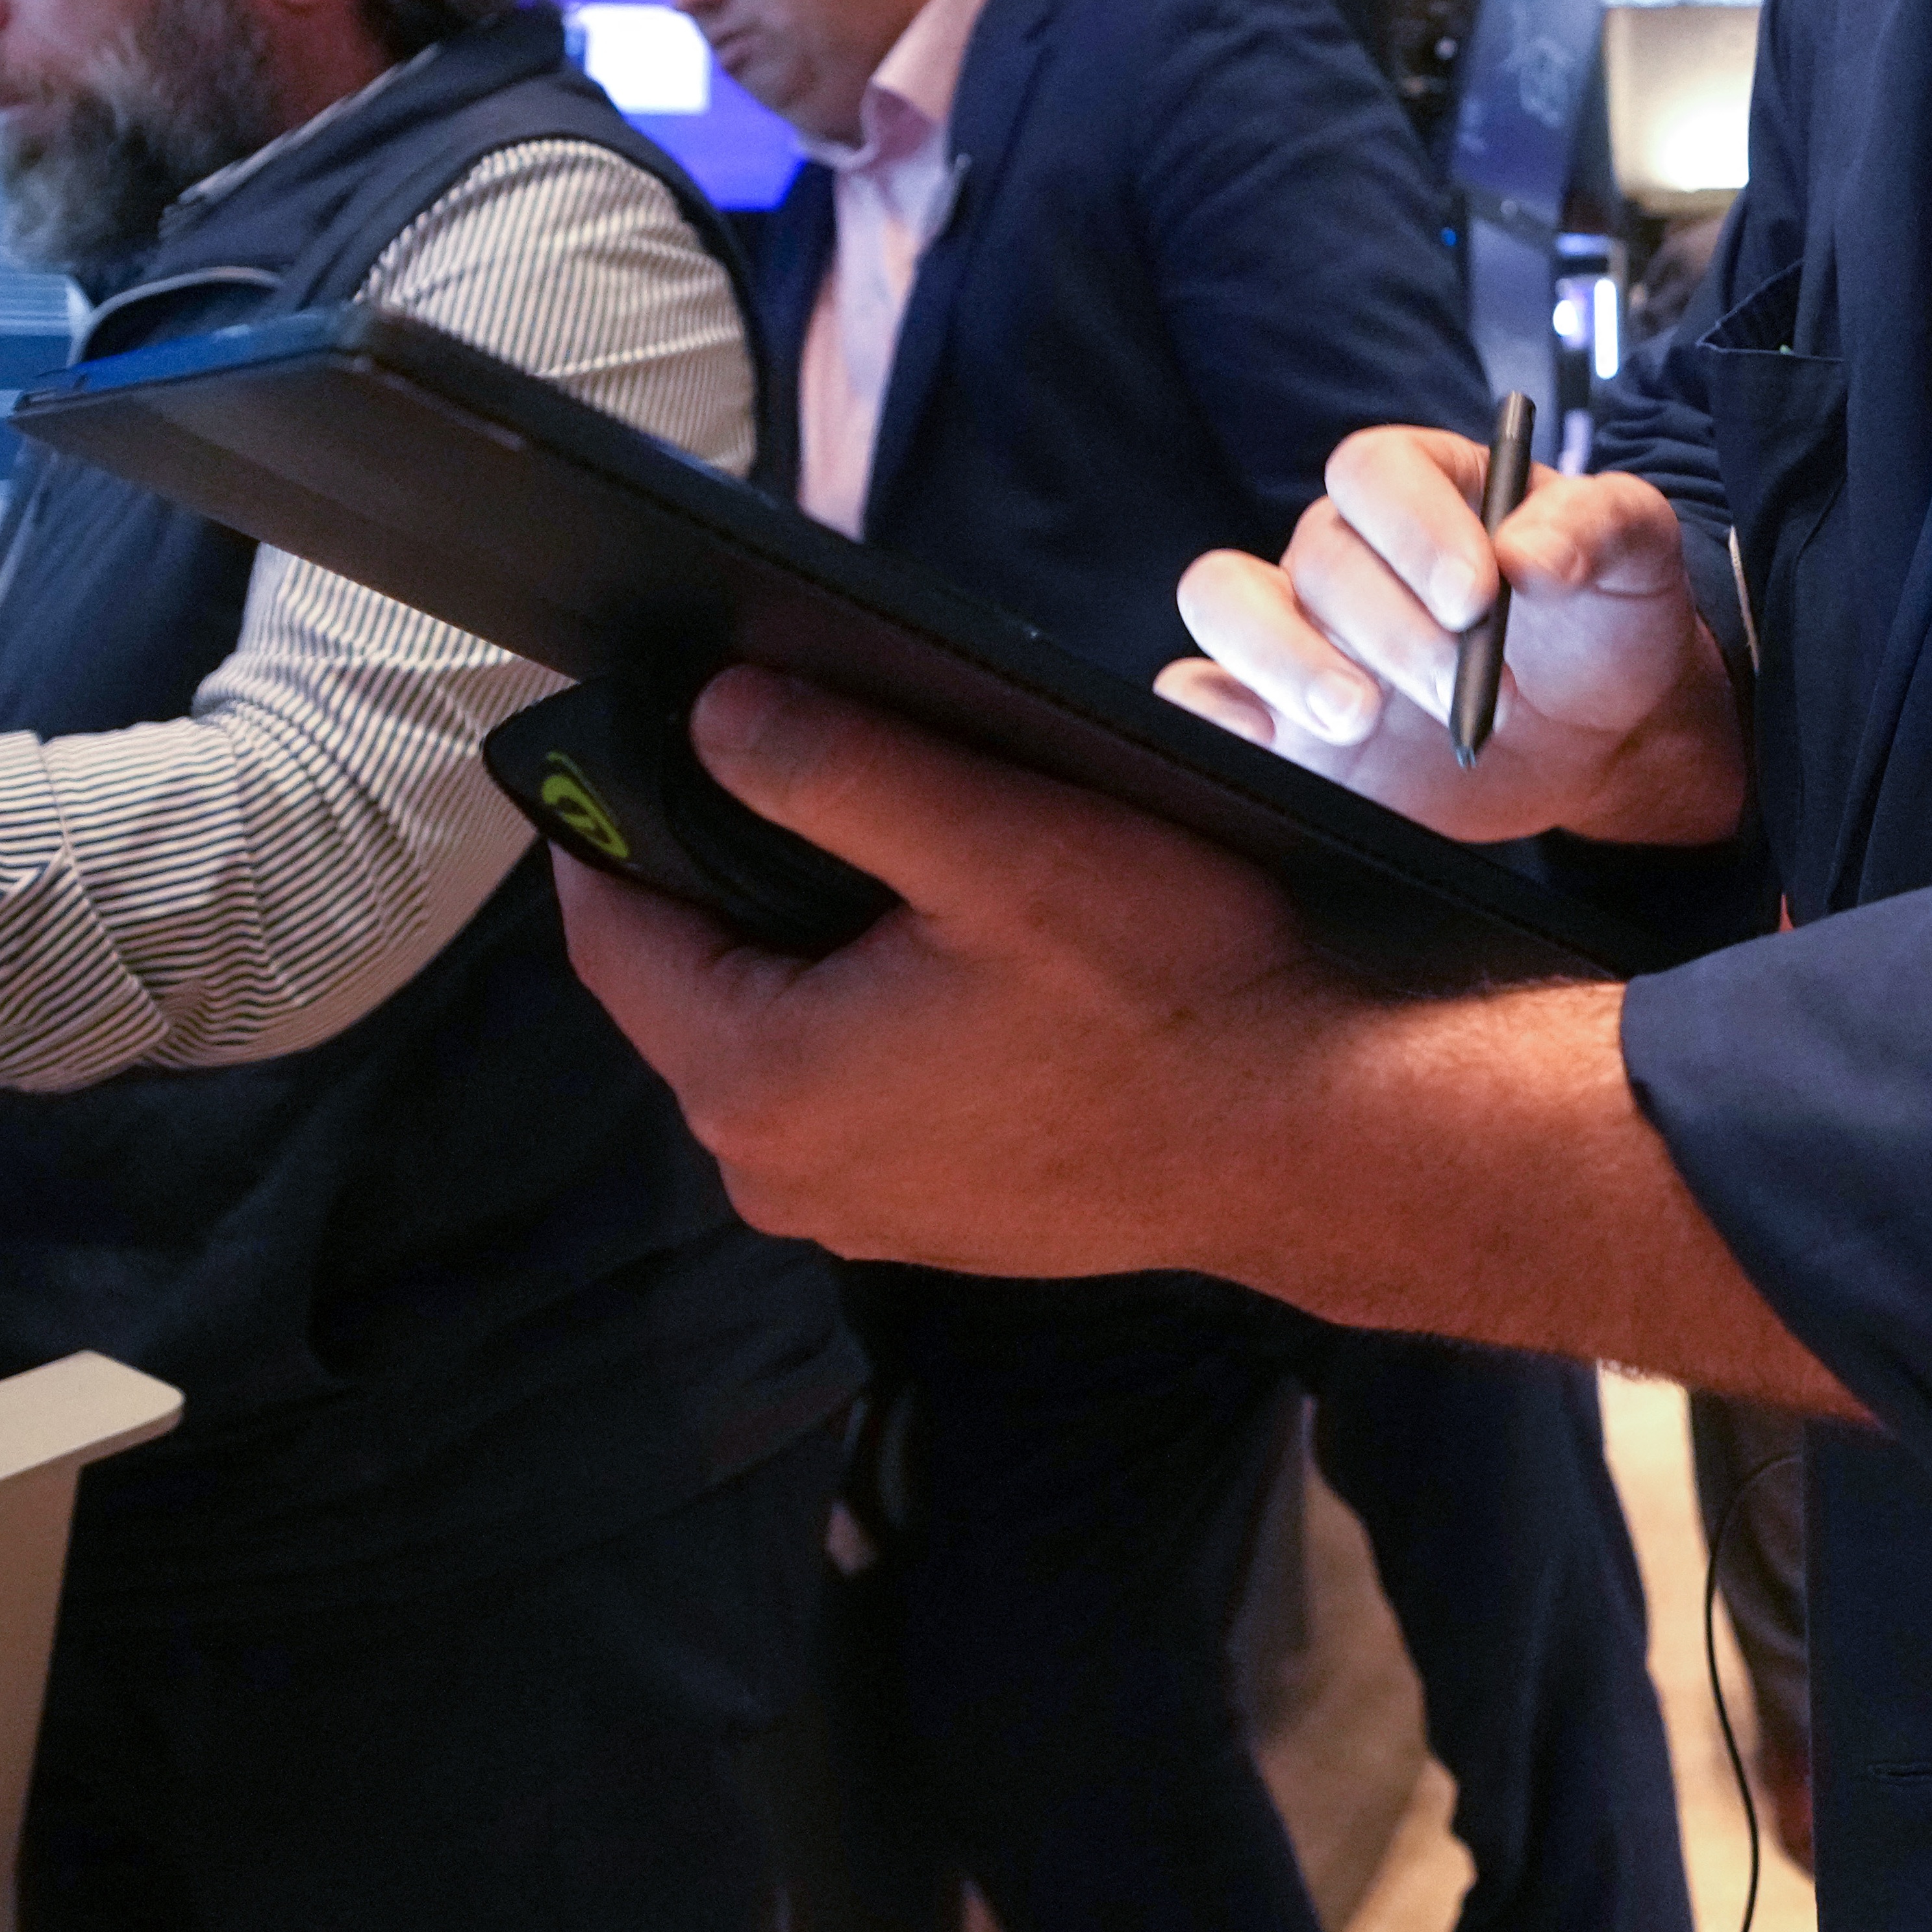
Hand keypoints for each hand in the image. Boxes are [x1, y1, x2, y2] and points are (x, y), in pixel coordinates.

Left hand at [556, 667, 1350, 1272]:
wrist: (1320, 1139)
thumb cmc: (1172, 993)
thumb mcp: (999, 842)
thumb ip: (835, 769)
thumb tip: (712, 711)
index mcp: (758, 1082)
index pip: (611, 930)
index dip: (617, 816)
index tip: (664, 726)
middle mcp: (779, 1172)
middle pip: (691, 985)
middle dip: (732, 878)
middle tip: (827, 771)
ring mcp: (859, 1210)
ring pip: (776, 1038)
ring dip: (815, 949)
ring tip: (920, 861)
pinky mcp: (934, 1219)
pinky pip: (853, 1093)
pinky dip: (878, 1019)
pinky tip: (977, 964)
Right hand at [1161, 427, 1743, 845]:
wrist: (1602, 725)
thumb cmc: (1606, 616)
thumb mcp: (1636, 552)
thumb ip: (1597, 527)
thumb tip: (1532, 555)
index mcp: (1422, 486)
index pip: (1372, 471)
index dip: (1414, 529)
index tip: (1481, 598)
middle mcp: (1346, 547)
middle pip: (1317, 556)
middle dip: (1393, 630)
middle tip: (1468, 694)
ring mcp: (1301, 629)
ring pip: (1227, 604)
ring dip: (1283, 661)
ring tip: (1362, 720)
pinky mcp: (1278, 716)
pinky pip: (1198, 695)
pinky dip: (1209, 713)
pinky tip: (1270, 740)